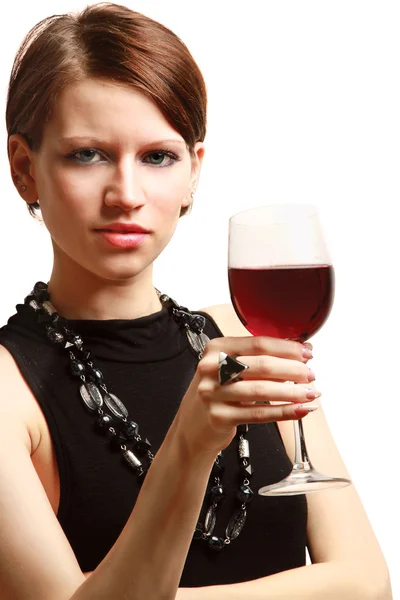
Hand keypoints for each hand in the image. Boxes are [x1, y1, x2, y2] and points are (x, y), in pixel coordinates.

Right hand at [173, 336, 317, 457]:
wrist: (193, 426)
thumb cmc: (217, 392)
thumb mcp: (230, 368)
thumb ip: (259, 357)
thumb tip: (300, 350)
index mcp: (216, 348)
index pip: (258, 343)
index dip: (287, 348)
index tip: (307, 353)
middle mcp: (211, 368)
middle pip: (262, 365)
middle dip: (293, 369)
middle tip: (311, 375)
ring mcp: (213, 393)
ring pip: (262, 390)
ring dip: (293, 392)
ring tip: (311, 393)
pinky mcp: (219, 417)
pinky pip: (259, 413)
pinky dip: (284, 412)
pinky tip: (300, 410)